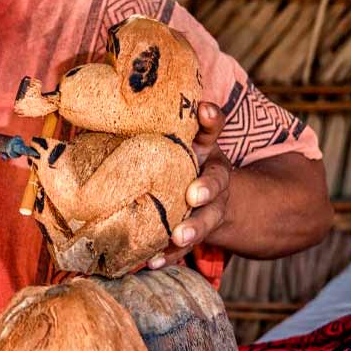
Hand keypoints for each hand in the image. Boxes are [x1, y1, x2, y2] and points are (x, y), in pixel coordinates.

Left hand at [148, 102, 231, 268]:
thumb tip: (122, 88)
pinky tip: (153, 262)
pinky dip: (170, 255)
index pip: (213, 131)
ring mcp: (209, 209)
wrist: (229, 203)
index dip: (211, 120)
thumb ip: (168, 124)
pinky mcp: (196, 233)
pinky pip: (184, 247)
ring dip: (192, 229)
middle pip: (215, 182)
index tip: (204, 110)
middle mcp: (213, 180)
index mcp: (208, 152)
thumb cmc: (187, 164)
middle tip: (194, 195)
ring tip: (178, 237)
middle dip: (206, 188)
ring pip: (205, 220)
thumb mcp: (186, 142)